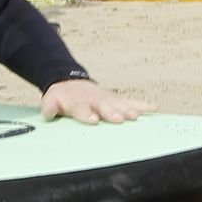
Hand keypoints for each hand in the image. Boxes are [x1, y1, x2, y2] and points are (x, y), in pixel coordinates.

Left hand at [40, 79, 157, 124]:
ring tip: (136, 116)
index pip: (82, 108)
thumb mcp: (51, 101)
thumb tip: (47, 112)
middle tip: (119, 118)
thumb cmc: (63, 98)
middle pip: (103, 106)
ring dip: (127, 109)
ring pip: (118, 103)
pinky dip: (143, 105)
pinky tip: (154, 108)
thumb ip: (49, 108)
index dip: (87, 114)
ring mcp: (107, 98)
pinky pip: (131, 101)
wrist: (70, 82)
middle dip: (111, 112)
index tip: (94, 119)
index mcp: (77, 102)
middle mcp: (94, 99)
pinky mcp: (116, 98)